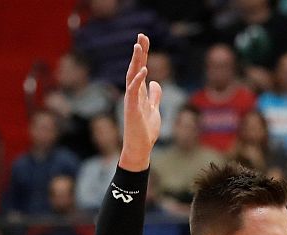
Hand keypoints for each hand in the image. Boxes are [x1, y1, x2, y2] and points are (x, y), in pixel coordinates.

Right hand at [120, 34, 162, 167]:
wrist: (140, 148)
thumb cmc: (145, 131)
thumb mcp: (154, 109)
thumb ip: (155, 96)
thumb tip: (155, 82)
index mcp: (139, 92)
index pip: (140, 68)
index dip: (143, 54)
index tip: (145, 39)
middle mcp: (133, 93)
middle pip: (135, 67)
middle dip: (139, 52)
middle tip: (142, 35)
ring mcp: (131, 100)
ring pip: (132, 76)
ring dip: (136, 61)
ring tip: (139, 46)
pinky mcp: (132, 109)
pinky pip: (134, 92)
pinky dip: (138, 81)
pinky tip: (144, 70)